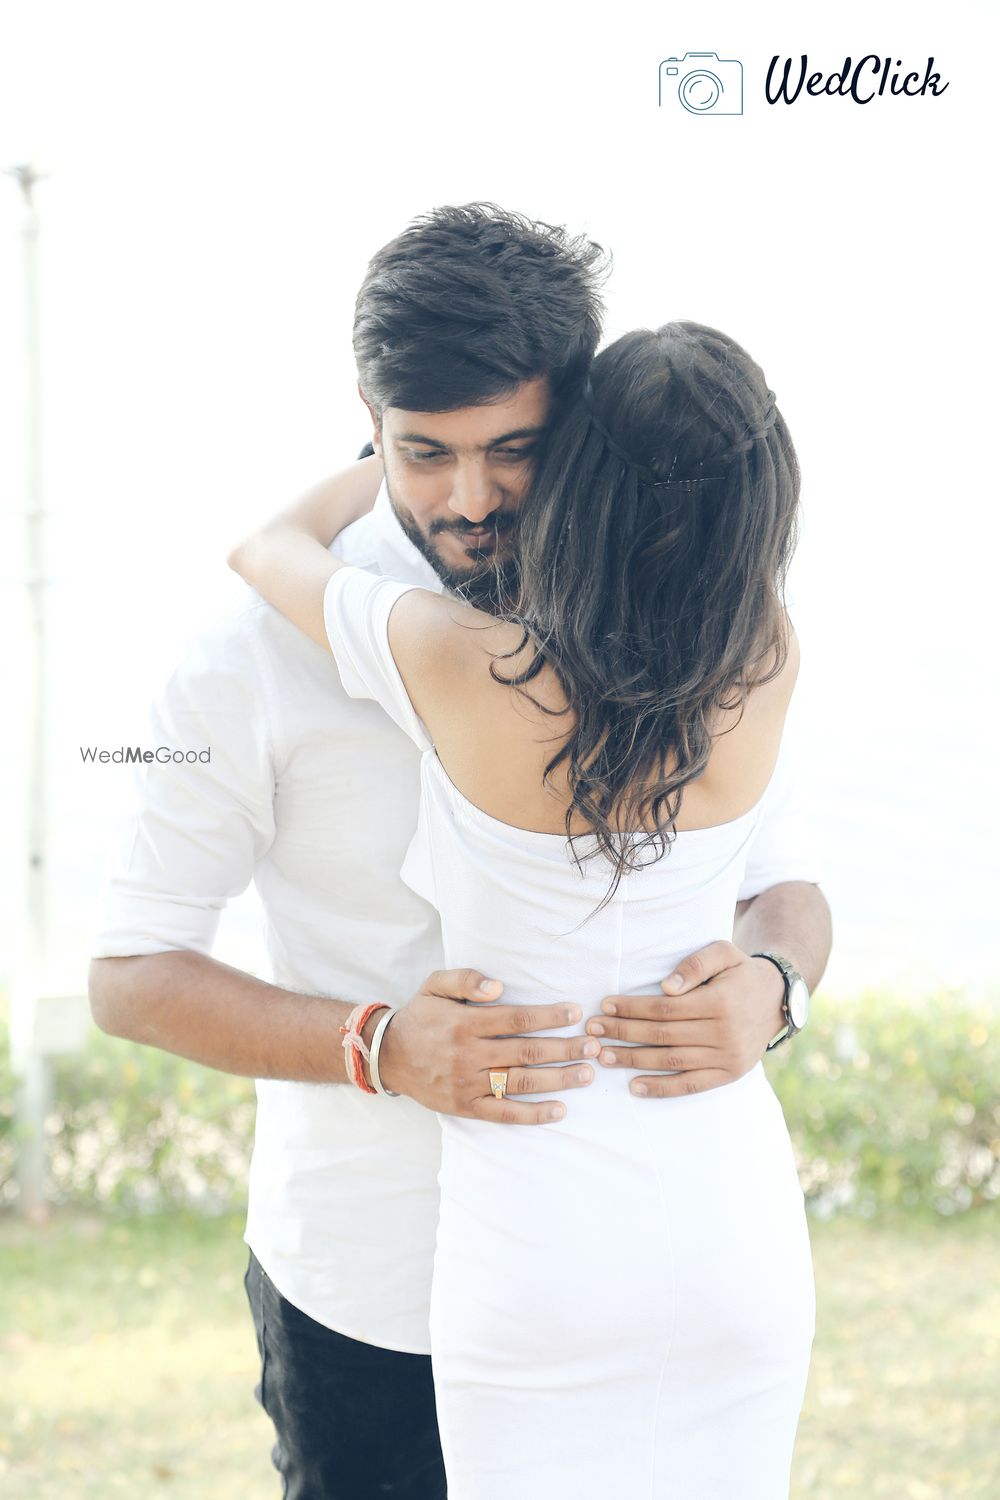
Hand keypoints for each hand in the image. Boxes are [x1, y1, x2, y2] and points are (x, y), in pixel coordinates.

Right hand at [375, 968, 598, 1122]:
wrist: (388, 1055)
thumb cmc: (421, 1016)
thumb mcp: (435, 985)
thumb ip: (466, 978)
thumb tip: (498, 986)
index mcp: (465, 1023)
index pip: (517, 1019)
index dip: (550, 1016)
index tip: (576, 1013)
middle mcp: (469, 1055)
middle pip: (527, 1052)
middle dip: (565, 1049)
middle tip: (594, 1045)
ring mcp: (468, 1084)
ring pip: (521, 1082)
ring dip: (559, 1079)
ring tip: (587, 1073)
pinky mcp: (466, 1107)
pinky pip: (504, 1113)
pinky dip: (534, 1114)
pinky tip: (560, 1109)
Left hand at [584, 941, 785, 1098]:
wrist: (776, 999)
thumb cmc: (740, 972)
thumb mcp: (724, 952)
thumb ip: (695, 964)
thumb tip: (665, 987)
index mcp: (720, 1002)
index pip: (665, 1009)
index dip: (632, 1009)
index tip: (604, 1007)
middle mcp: (724, 1033)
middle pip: (662, 1036)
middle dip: (623, 1034)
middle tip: (592, 1032)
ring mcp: (727, 1057)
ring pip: (672, 1062)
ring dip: (633, 1061)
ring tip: (604, 1056)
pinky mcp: (729, 1074)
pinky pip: (691, 1085)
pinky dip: (662, 1089)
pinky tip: (635, 1087)